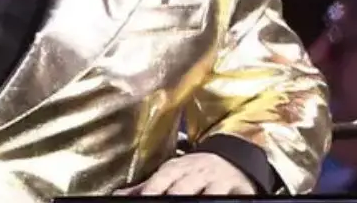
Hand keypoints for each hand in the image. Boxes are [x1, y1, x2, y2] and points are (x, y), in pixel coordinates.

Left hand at [116, 152, 255, 195]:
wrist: (231, 158)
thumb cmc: (194, 170)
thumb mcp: (170, 174)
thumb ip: (146, 186)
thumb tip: (118, 195)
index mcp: (175, 169)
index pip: (159, 182)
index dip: (151, 192)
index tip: (144, 200)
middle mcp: (195, 173)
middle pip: (181, 189)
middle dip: (173, 198)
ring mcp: (217, 181)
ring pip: (208, 194)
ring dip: (200, 200)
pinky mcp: (238, 189)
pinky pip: (232, 197)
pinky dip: (223, 200)